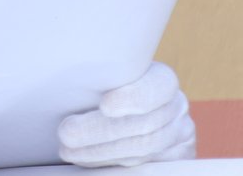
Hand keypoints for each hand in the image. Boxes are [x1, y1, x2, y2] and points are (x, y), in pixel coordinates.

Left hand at [59, 61, 195, 167]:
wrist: (128, 112)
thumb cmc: (106, 87)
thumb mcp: (106, 75)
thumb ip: (98, 79)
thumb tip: (64, 84)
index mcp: (162, 80)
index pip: (157, 86)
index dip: (133, 97)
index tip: (105, 105)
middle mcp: (176, 107)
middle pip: (144, 124)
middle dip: (100, 131)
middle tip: (66, 134)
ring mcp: (179, 135)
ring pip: (143, 149)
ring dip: (100, 152)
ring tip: (68, 151)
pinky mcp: (176, 158)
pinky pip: (145, 167)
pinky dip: (110, 164)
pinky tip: (87, 161)